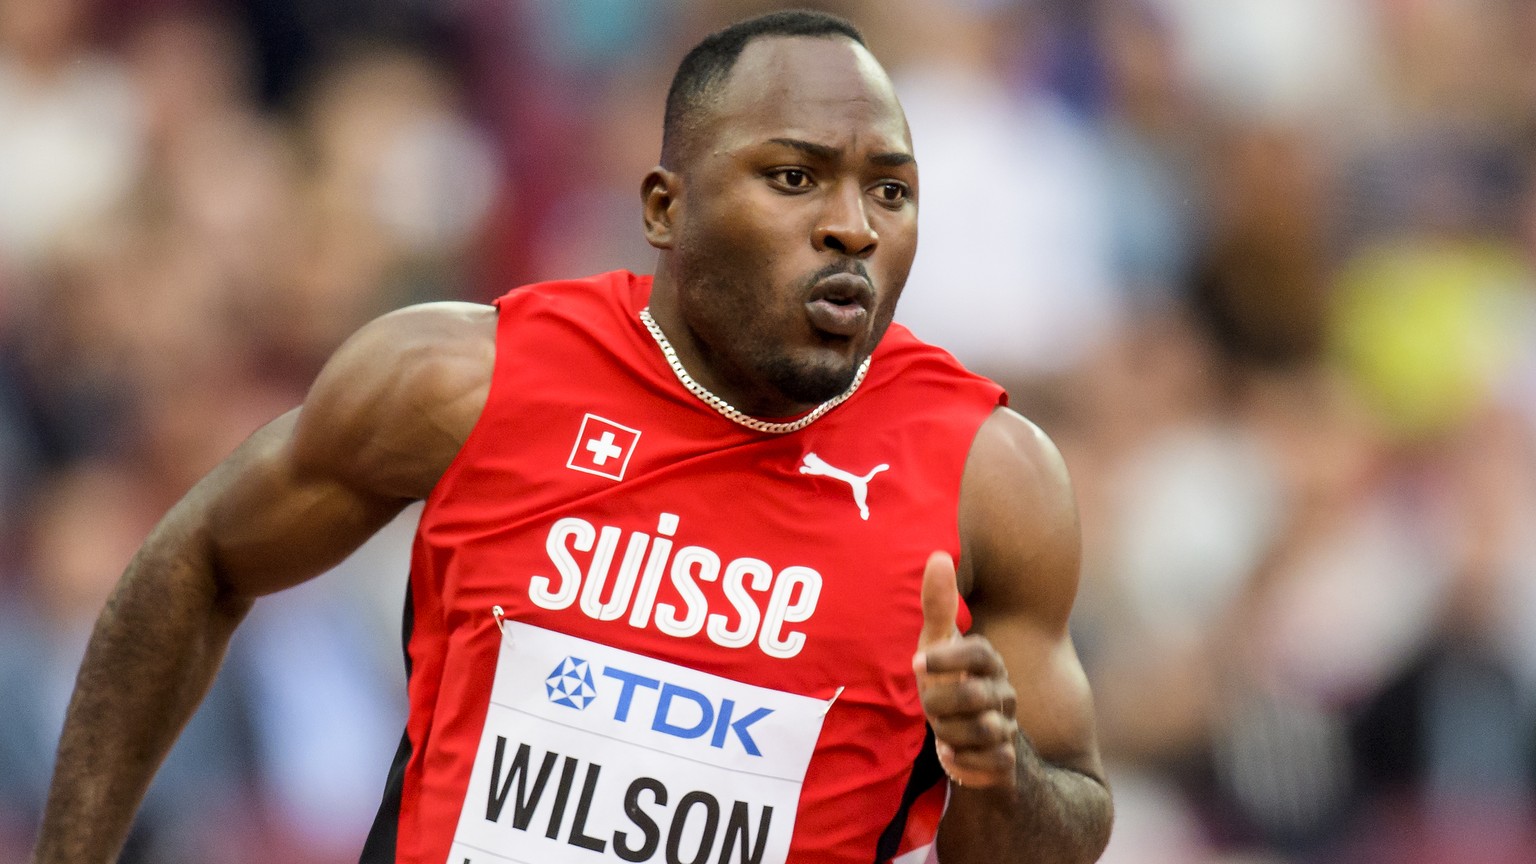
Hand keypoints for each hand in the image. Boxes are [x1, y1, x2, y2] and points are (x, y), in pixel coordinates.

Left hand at [913, 551, 1019, 788]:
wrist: (968, 740)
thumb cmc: (948, 682)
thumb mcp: (937, 645)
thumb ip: (938, 604)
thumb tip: (939, 555)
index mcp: (989, 661)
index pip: (979, 653)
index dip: (946, 658)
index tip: (916, 663)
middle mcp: (1005, 692)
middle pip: (975, 697)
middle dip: (940, 704)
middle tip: (925, 705)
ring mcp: (1010, 726)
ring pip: (983, 733)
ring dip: (949, 734)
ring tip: (938, 731)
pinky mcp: (1007, 760)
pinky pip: (990, 764)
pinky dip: (963, 763)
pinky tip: (949, 755)